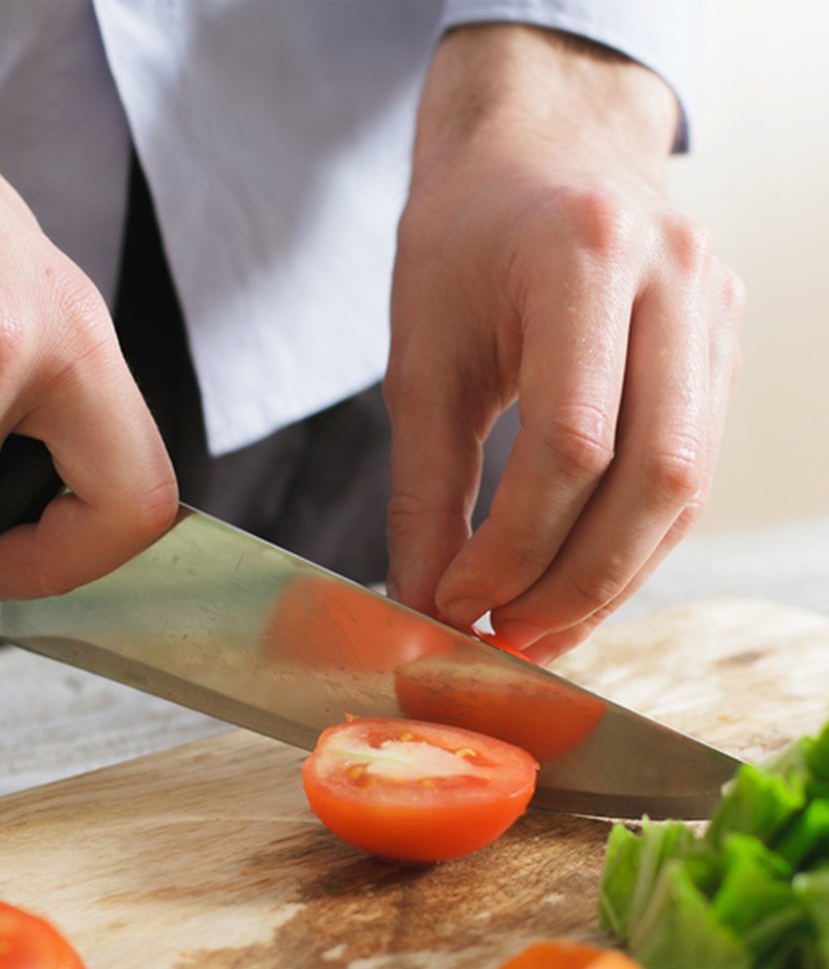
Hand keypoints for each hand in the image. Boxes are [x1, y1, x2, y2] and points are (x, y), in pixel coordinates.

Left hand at [384, 25, 743, 660]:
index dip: (514, 547)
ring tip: (535, 628)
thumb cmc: (461, 246)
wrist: (534, 154)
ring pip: (686, 486)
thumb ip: (424, 491)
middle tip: (506, 638)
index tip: (457, 602)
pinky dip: (632, 541)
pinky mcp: (724, 345)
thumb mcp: (421, 360)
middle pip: (654, 477)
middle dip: (575, 583)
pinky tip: (575, 579)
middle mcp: (674, 278)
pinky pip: (691, 469)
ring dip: (611, 578)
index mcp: (584, 255)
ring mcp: (716, 310)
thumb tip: (428, 603)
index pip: (571, 444)